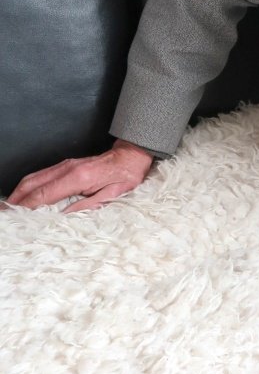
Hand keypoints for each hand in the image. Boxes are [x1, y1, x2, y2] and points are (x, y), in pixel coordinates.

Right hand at [6, 140, 153, 212]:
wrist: (131, 156)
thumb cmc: (124, 176)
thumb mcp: (113, 195)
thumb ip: (88, 205)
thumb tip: (64, 215)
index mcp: (79, 177)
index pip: (45, 194)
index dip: (27, 206)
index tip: (15, 217)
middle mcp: (67, 168)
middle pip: (32, 184)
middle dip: (16, 199)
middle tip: (5, 213)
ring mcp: (65, 164)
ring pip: (34, 177)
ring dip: (19, 192)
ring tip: (9, 207)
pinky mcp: (65, 165)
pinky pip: (41, 175)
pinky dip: (28, 186)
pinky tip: (24, 196)